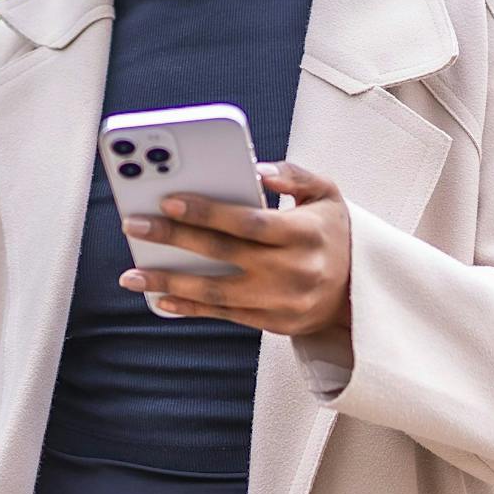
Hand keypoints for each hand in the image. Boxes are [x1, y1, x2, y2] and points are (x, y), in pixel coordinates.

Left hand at [117, 159, 352, 337]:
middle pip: (224, 254)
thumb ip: (293, 175)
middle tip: (134, 226)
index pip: (248, 222)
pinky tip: (160, 299)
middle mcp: (293, 270)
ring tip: (132, 275)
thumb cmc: (332, 233)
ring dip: (169, 283)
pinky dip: (190, 308)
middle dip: (174, 239)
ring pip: (217, 292)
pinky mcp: (273, 324)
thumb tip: (256, 170)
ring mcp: (282, 302)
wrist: (361, 292)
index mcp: (305, 234)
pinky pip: (224, 315)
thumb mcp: (326, 194)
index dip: (207, 212)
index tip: (168, 200)